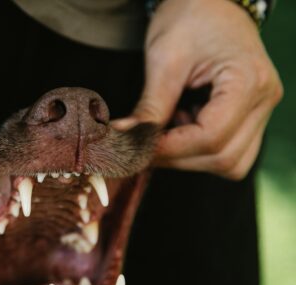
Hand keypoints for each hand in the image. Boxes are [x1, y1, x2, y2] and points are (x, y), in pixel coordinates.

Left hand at [113, 0, 282, 179]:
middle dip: (177, 158)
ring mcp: (262, 110)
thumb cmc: (190, 18)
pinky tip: (179, 127)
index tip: (136, 148)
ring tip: (164, 132)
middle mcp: (265, 100)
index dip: (170, 149)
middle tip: (142, 146)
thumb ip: (150, 107)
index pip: (211, 137)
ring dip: (189, 158)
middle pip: (224, 157)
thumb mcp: (164, 60)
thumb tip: (124, 140)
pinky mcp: (251, 116)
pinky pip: (229, 151)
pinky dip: (199, 151)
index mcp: (249, 81)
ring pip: (230, 162)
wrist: (210, 1)